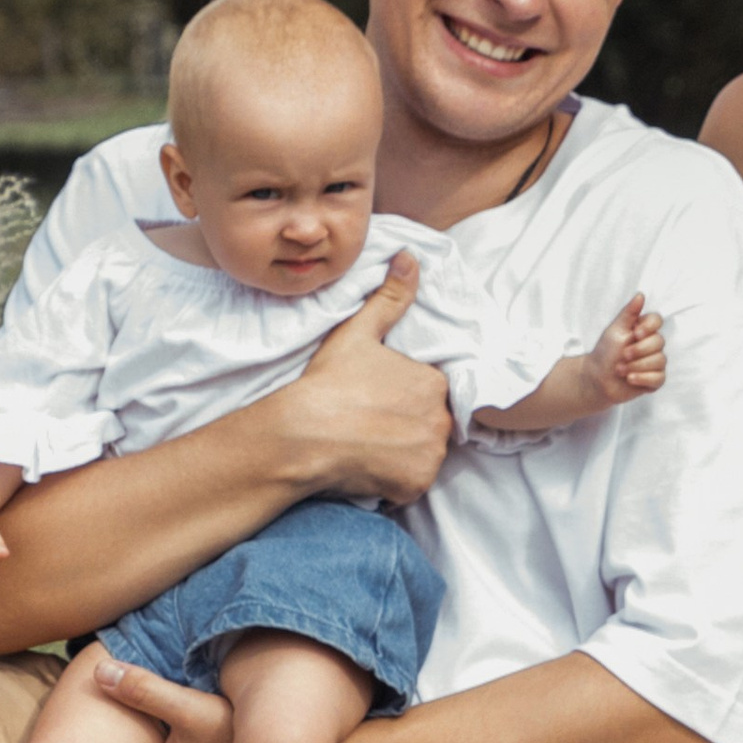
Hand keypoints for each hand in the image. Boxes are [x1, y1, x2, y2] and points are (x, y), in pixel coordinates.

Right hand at [277, 252, 453, 501]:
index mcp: (434, 381)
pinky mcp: (415, 485)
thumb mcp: (358, 333)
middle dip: (407, 424)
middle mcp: (441, 418)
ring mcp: (430, 454)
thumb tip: (410, 256)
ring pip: (423, 453)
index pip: (429, 390)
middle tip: (368, 423)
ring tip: (367, 445)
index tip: (375, 399)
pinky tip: (368, 467)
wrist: (301, 435)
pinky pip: (412, 484)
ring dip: (403, 453)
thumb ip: (390, 298)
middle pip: (430, 422)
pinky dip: (395, 480)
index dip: (402, 395)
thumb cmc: (327, 382)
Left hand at [584, 294, 666, 404]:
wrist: (597, 378)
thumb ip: (629, 313)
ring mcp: (655, 362)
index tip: (635, 334)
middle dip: (638, 350)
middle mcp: (652, 344)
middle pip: (659, 342)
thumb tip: (640, 294)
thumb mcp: (615, 330)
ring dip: (636, 366)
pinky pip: (659, 377)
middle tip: (622, 355)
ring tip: (620, 369)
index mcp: (643, 329)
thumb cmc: (605, 352)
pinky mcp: (655, 379)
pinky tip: (630, 378)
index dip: (649, 327)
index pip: (657, 320)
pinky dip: (642, 378)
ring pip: (660, 360)